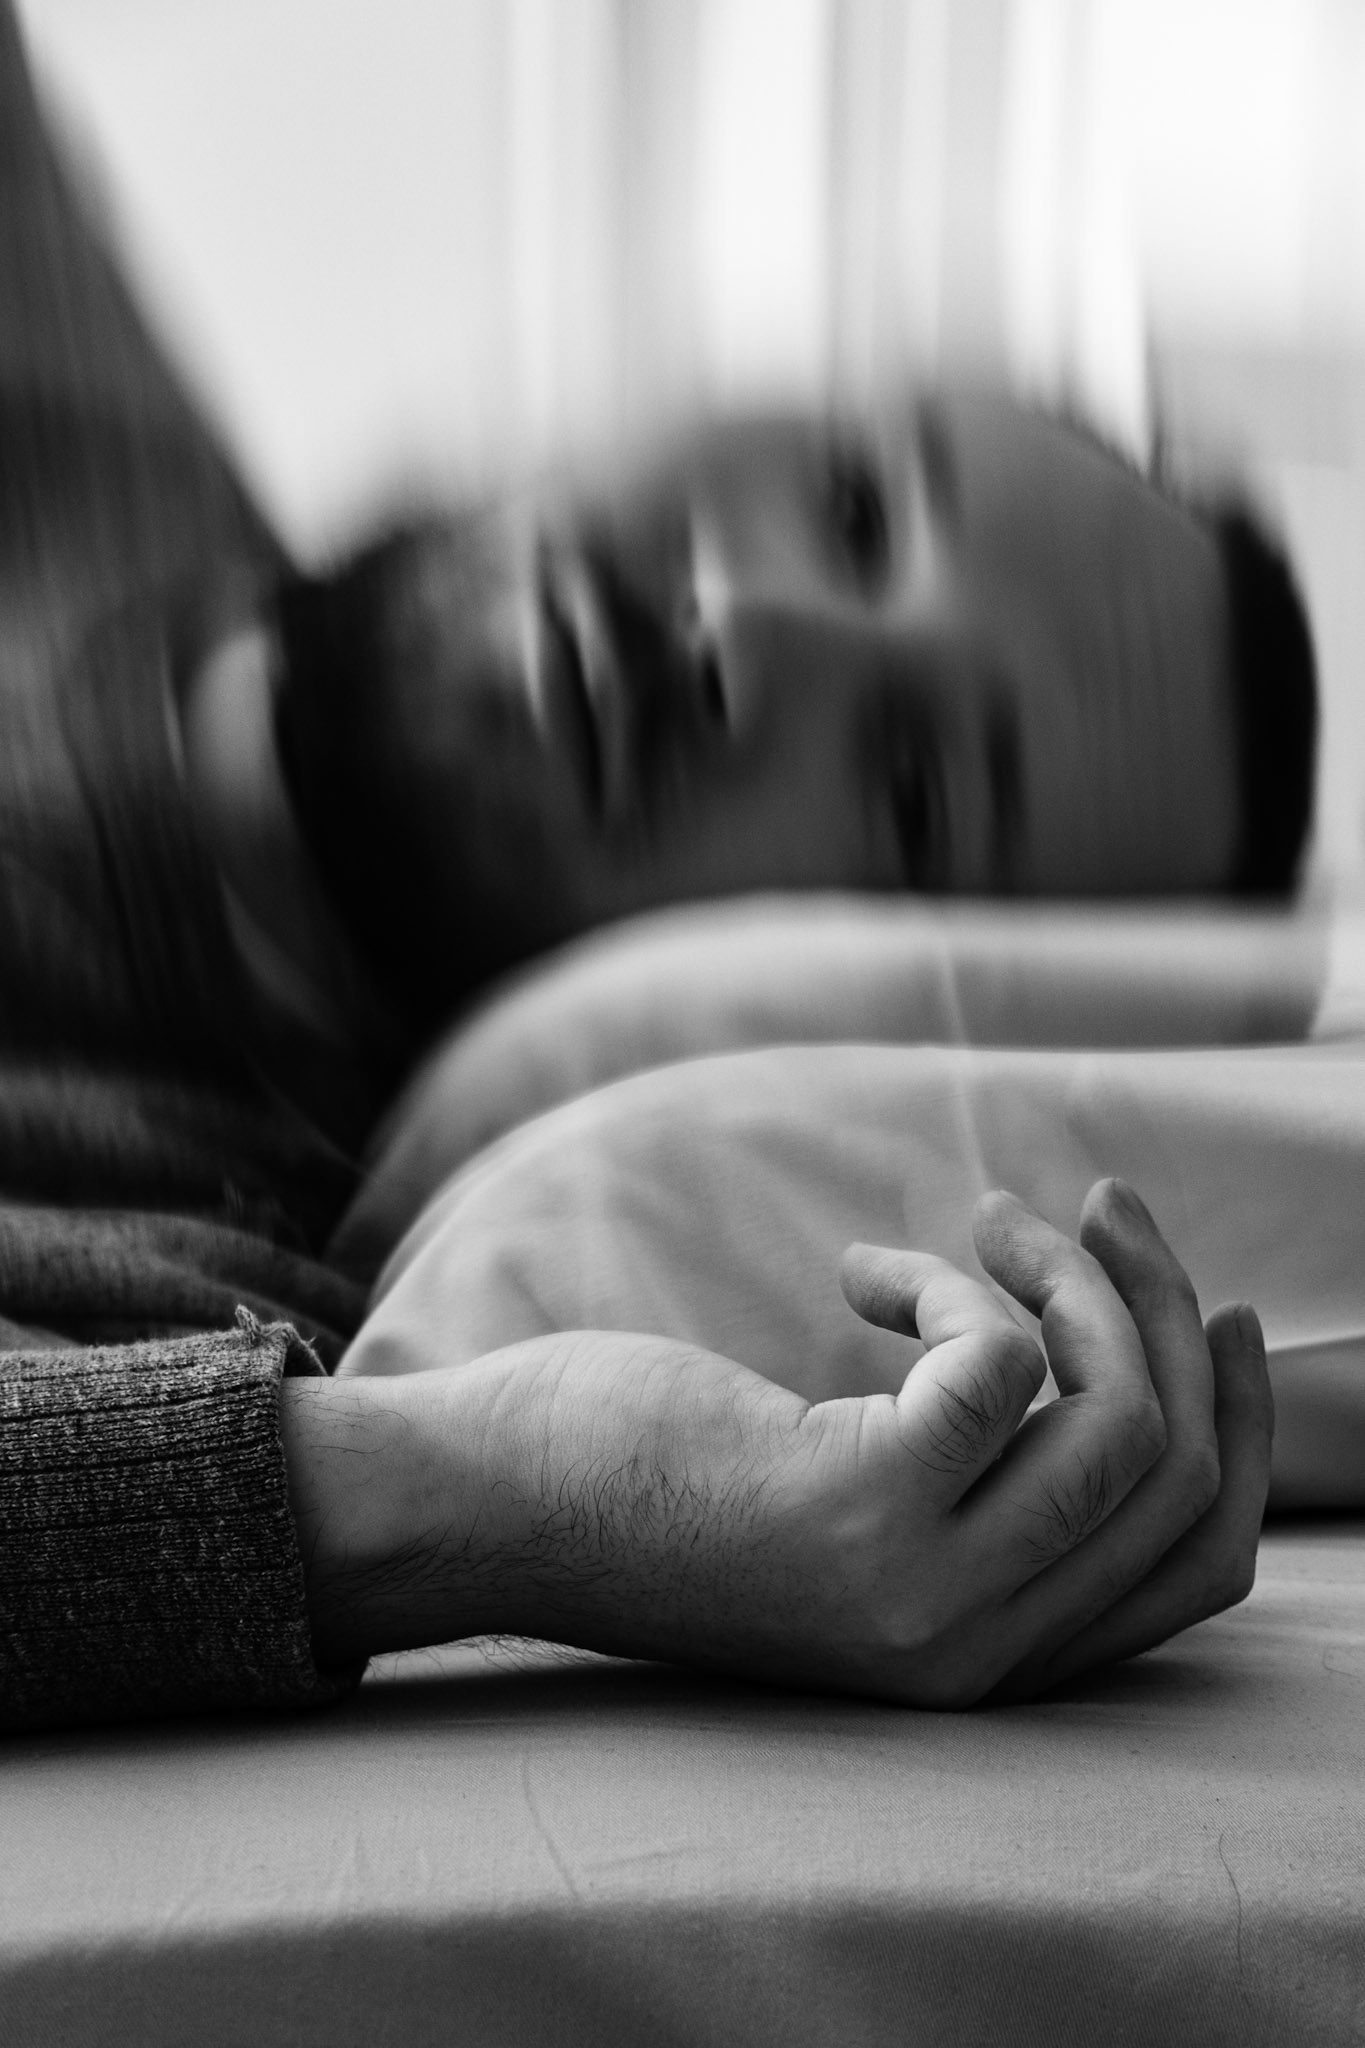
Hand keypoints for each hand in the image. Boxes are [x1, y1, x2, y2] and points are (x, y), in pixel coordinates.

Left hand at [284, 1178, 1271, 1704]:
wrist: (493, 1511)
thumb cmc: (658, 1482)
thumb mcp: (855, 1504)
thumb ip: (976, 1480)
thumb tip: (1101, 1347)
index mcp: (987, 1658)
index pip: (1200, 1567)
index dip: (1241, 1433)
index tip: (1218, 1316)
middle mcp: (975, 1649)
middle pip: (1178, 1478)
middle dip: (1167, 1317)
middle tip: (1111, 1209)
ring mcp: (924, 1589)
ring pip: (1121, 1420)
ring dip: (1081, 1282)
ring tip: (999, 1216)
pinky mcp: (865, 1502)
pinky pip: (1000, 1359)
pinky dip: (953, 1284)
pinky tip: (859, 1273)